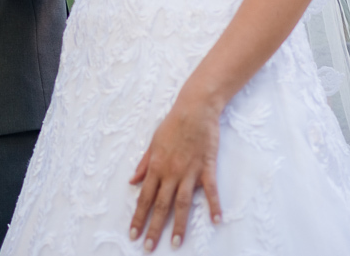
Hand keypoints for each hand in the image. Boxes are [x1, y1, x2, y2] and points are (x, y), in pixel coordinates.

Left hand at [128, 85, 224, 250]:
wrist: (194, 108)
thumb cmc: (172, 124)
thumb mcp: (152, 143)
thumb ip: (143, 164)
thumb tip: (132, 182)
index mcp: (156, 167)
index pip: (144, 197)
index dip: (138, 217)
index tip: (133, 234)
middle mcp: (171, 172)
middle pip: (161, 205)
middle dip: (153, 228)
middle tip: (148, 248)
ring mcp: (189, 171)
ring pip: (182, 203)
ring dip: (178, 224)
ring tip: (176, 243)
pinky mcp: (206, 167)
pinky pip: (210, 190)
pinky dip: (214, 205)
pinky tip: (216, 220)